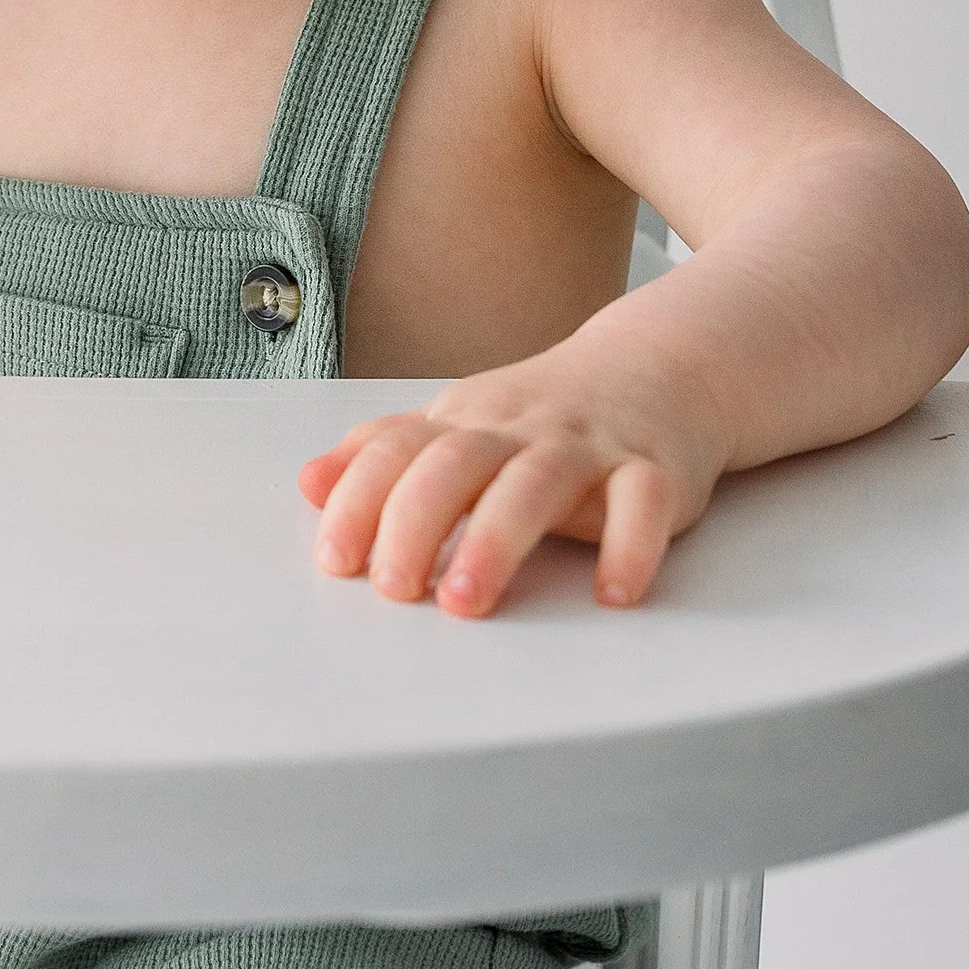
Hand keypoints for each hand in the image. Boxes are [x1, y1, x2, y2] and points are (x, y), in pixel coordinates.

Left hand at [297, 352, 725, 616]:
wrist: (660, 367)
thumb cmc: (544, 414)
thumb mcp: (458, 422)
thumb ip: (385, 453)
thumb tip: (307, 485)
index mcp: (463, 421)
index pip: (397, 451)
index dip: (359, 500)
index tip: (335, 559)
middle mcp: (519, 428)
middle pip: (456, 464)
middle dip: (416, 523)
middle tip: (393, 589)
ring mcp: (588, 446)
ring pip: (537, 483)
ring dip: (497, 540)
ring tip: (466, 601)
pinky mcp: (655, 469)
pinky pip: (644, 501)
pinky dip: (631, 545)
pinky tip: (612, 593)